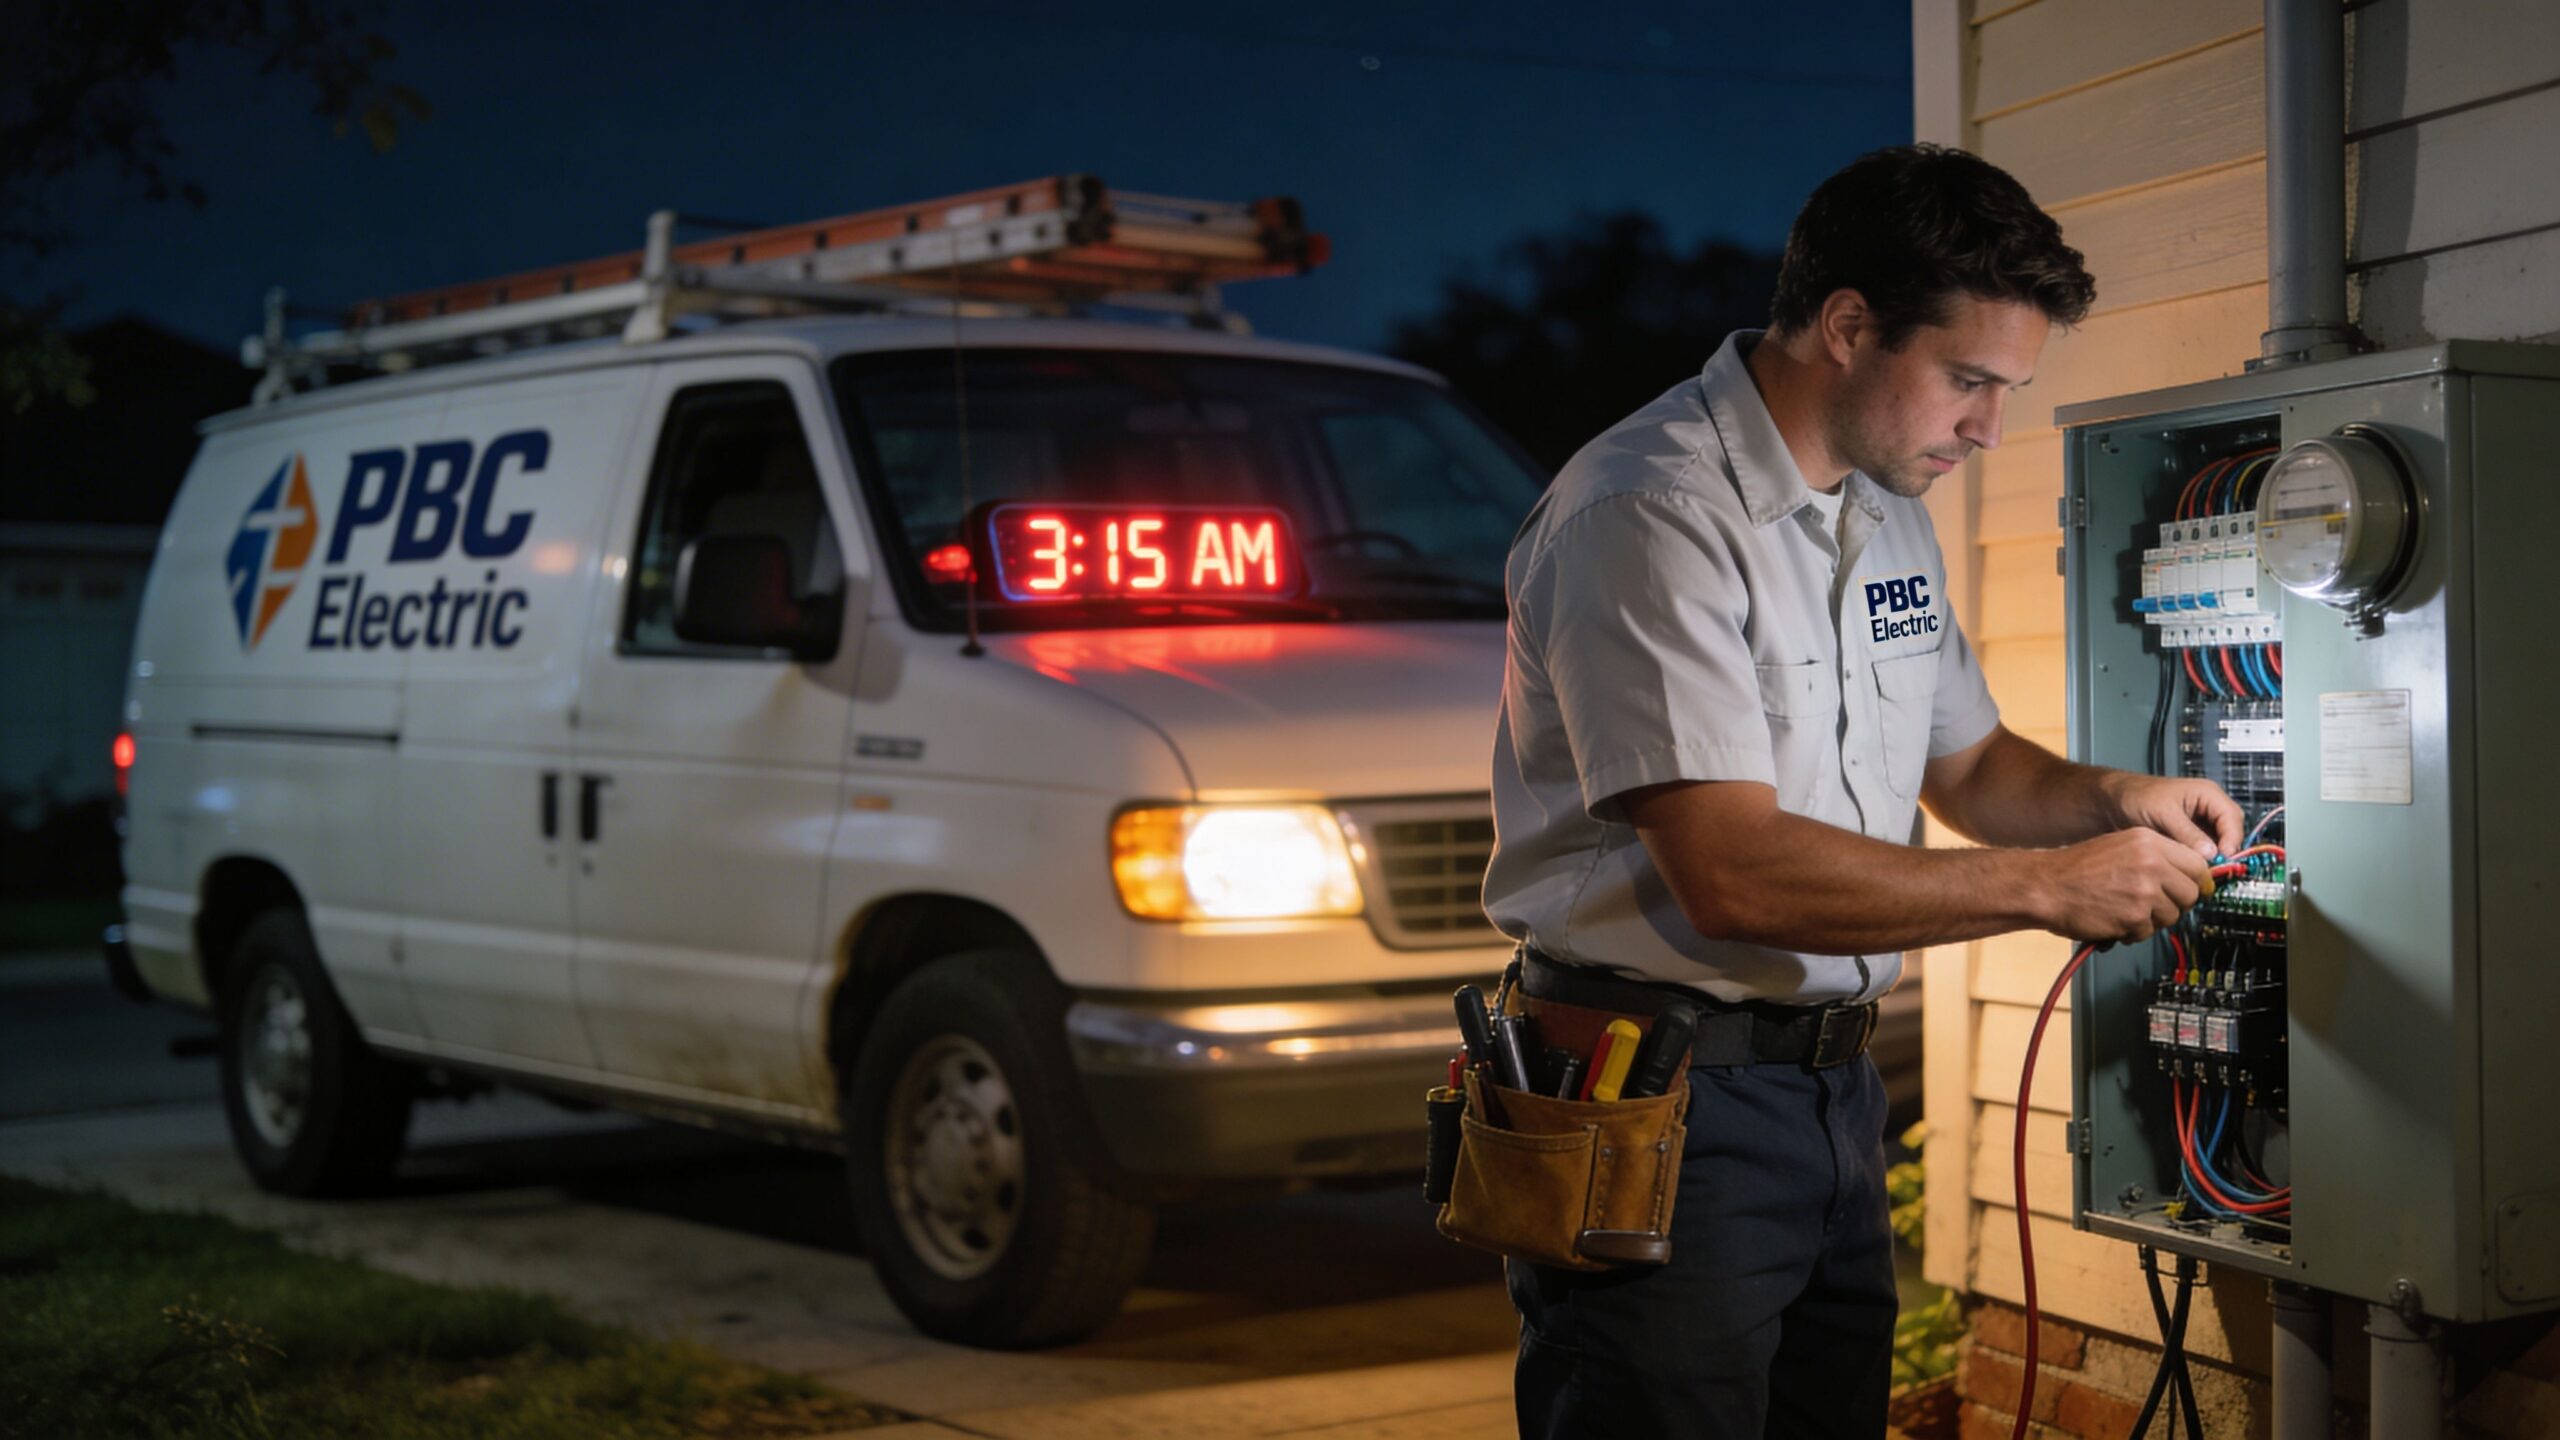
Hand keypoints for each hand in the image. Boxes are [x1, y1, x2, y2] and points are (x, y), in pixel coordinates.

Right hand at [2039, 829, 2213, 943]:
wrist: (2045, 886)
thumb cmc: (2075, 868)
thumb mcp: (2120, 845)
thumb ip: (2155, 856)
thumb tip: (2188, 874)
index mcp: (2149, 841)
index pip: (2197, 863)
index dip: (2199, 881)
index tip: (2198, 889)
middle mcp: (2151, 863)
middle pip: (2192, 892)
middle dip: (2177, 903)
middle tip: (2156, 905)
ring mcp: (2144, 891)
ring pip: (2173, 915)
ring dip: (2153, 919)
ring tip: (2127, 910)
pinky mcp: (2134, 917)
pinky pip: (2149, 931)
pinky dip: (2134, 931)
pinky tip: (2115, 919)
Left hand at [2104, 774, 2244, 859]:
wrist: (2113, 802)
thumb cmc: (2136, 796)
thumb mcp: (2164, 813)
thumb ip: (2187, 833)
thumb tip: (2210, 854)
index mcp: (2208, 794)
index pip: (2232, 818)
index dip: (2232, 839)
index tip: (2224, 857)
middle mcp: (2208, 809)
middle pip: (2230, 833)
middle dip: (2226, 851)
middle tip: (2216, 869)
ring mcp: (2200, 825)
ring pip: (2219, 846)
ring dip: (2214, 859)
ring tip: (2203, 872)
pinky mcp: (2190, 839)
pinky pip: (2204, 853)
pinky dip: (2201, 862)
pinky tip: (2192, 871)